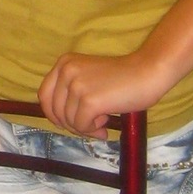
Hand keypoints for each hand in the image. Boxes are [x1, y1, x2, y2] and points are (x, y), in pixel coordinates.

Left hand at [38, 52, 161, 136]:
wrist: (148, 72)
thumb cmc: (123, 77)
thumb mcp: (88, 76)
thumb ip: (72, 91)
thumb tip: (61, 121)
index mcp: (64, 63)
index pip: (44, 95)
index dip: (54, 114)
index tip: (68, 122)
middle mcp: (66, 71)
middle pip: (54, 110)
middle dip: (70, 124)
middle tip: (90, 127)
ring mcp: (76, 86)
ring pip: (69, 121)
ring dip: (85, 127)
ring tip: (103, 121)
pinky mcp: (89, 101)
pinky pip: (82, 126)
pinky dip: (92, 130)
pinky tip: (106, 123)